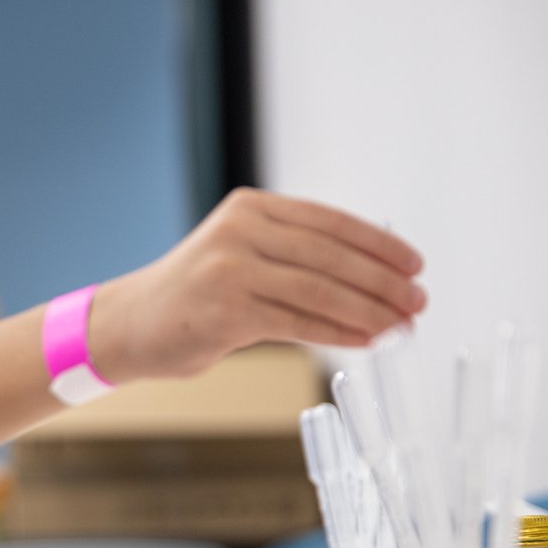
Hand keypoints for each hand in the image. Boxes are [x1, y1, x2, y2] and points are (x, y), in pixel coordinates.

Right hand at [91, 188, 425, 381]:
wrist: (131, 325)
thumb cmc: (194, 295)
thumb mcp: (241, 254)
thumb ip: (294, 255)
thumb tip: (374, 278)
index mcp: (250, 208)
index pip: (329, 221)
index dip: (377, 243)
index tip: (413, 264)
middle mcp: (239, 230)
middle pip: (330, 255)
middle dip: (382, 281)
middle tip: (417, 301)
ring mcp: (230, 269)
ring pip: (319, 289)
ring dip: (369, 310)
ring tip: (401, 326)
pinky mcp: (226, 310)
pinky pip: (298, 322)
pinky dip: (339, 333)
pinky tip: (366, 340)